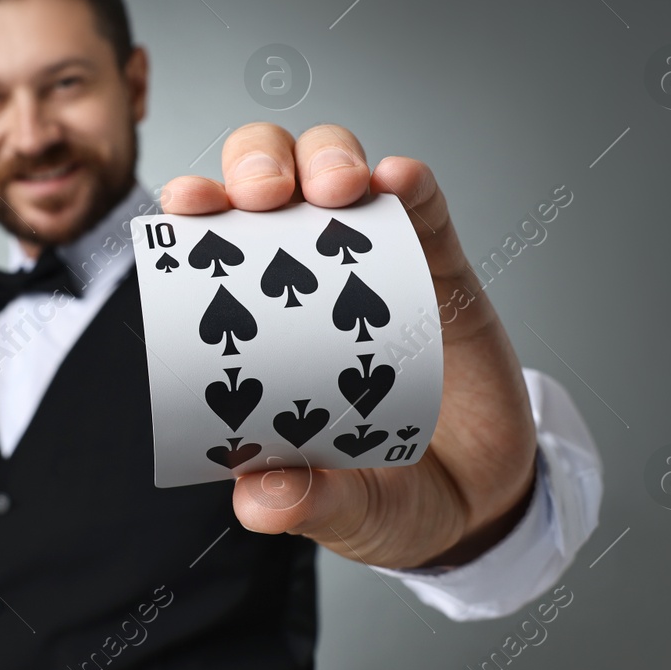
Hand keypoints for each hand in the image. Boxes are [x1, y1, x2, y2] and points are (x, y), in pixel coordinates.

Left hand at [161, 123, 537, 569]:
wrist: (483, 503)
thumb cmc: (388, 497)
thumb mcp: (345, 512)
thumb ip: (306, 505)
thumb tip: (260, 498)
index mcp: (258, 330)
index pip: (211, 249)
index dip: (195, 213)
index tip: (186, 206)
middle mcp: (306, 281)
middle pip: (268, 181)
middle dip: (258, 164)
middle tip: (265, 195)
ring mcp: (374, 267)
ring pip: (338, 173)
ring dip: (328, 157)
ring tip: (335, 186)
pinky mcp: (441, 268)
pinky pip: (422, 208)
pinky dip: (409, 183)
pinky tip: (399, 179)